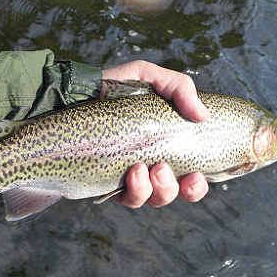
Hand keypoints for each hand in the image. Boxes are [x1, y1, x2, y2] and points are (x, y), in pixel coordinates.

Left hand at [102, 60, 209, 207]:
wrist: (73, 95)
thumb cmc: (111, 87)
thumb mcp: (147, 76)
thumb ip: (178, 87)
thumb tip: (203, 116)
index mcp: (163, 146)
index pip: (188, 176)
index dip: (196, 186)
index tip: (196, 175)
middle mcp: (148, 164)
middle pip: (171, 193)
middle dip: (173, 188)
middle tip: (161, 168)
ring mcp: (126, 176)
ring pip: (150, 199)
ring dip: (155, 190)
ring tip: (142, 169)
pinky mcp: (106, 183)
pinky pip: (126, 199)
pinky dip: (135, 192)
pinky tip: (132, 173)